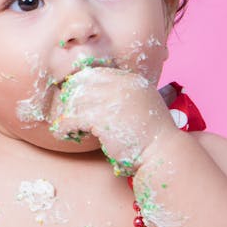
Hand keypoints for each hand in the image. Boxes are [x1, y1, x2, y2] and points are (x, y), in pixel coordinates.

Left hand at [47, 66, 172, 174]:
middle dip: (71, 99)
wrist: (162, 152)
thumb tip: (96, 97)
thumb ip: (124, 97)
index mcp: (132, 80)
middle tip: (66, 113)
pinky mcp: (102, 118)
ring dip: (67, 114)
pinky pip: (72, 117)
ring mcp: (112, 100)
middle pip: (83, 83)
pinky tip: (64, 134)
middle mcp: (122, 85)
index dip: (82, 86)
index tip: (74, 100)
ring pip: (75, 100)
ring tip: (65, 127)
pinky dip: (64, 126)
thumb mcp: (141, 105)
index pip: (97, 74)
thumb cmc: (151, 136)